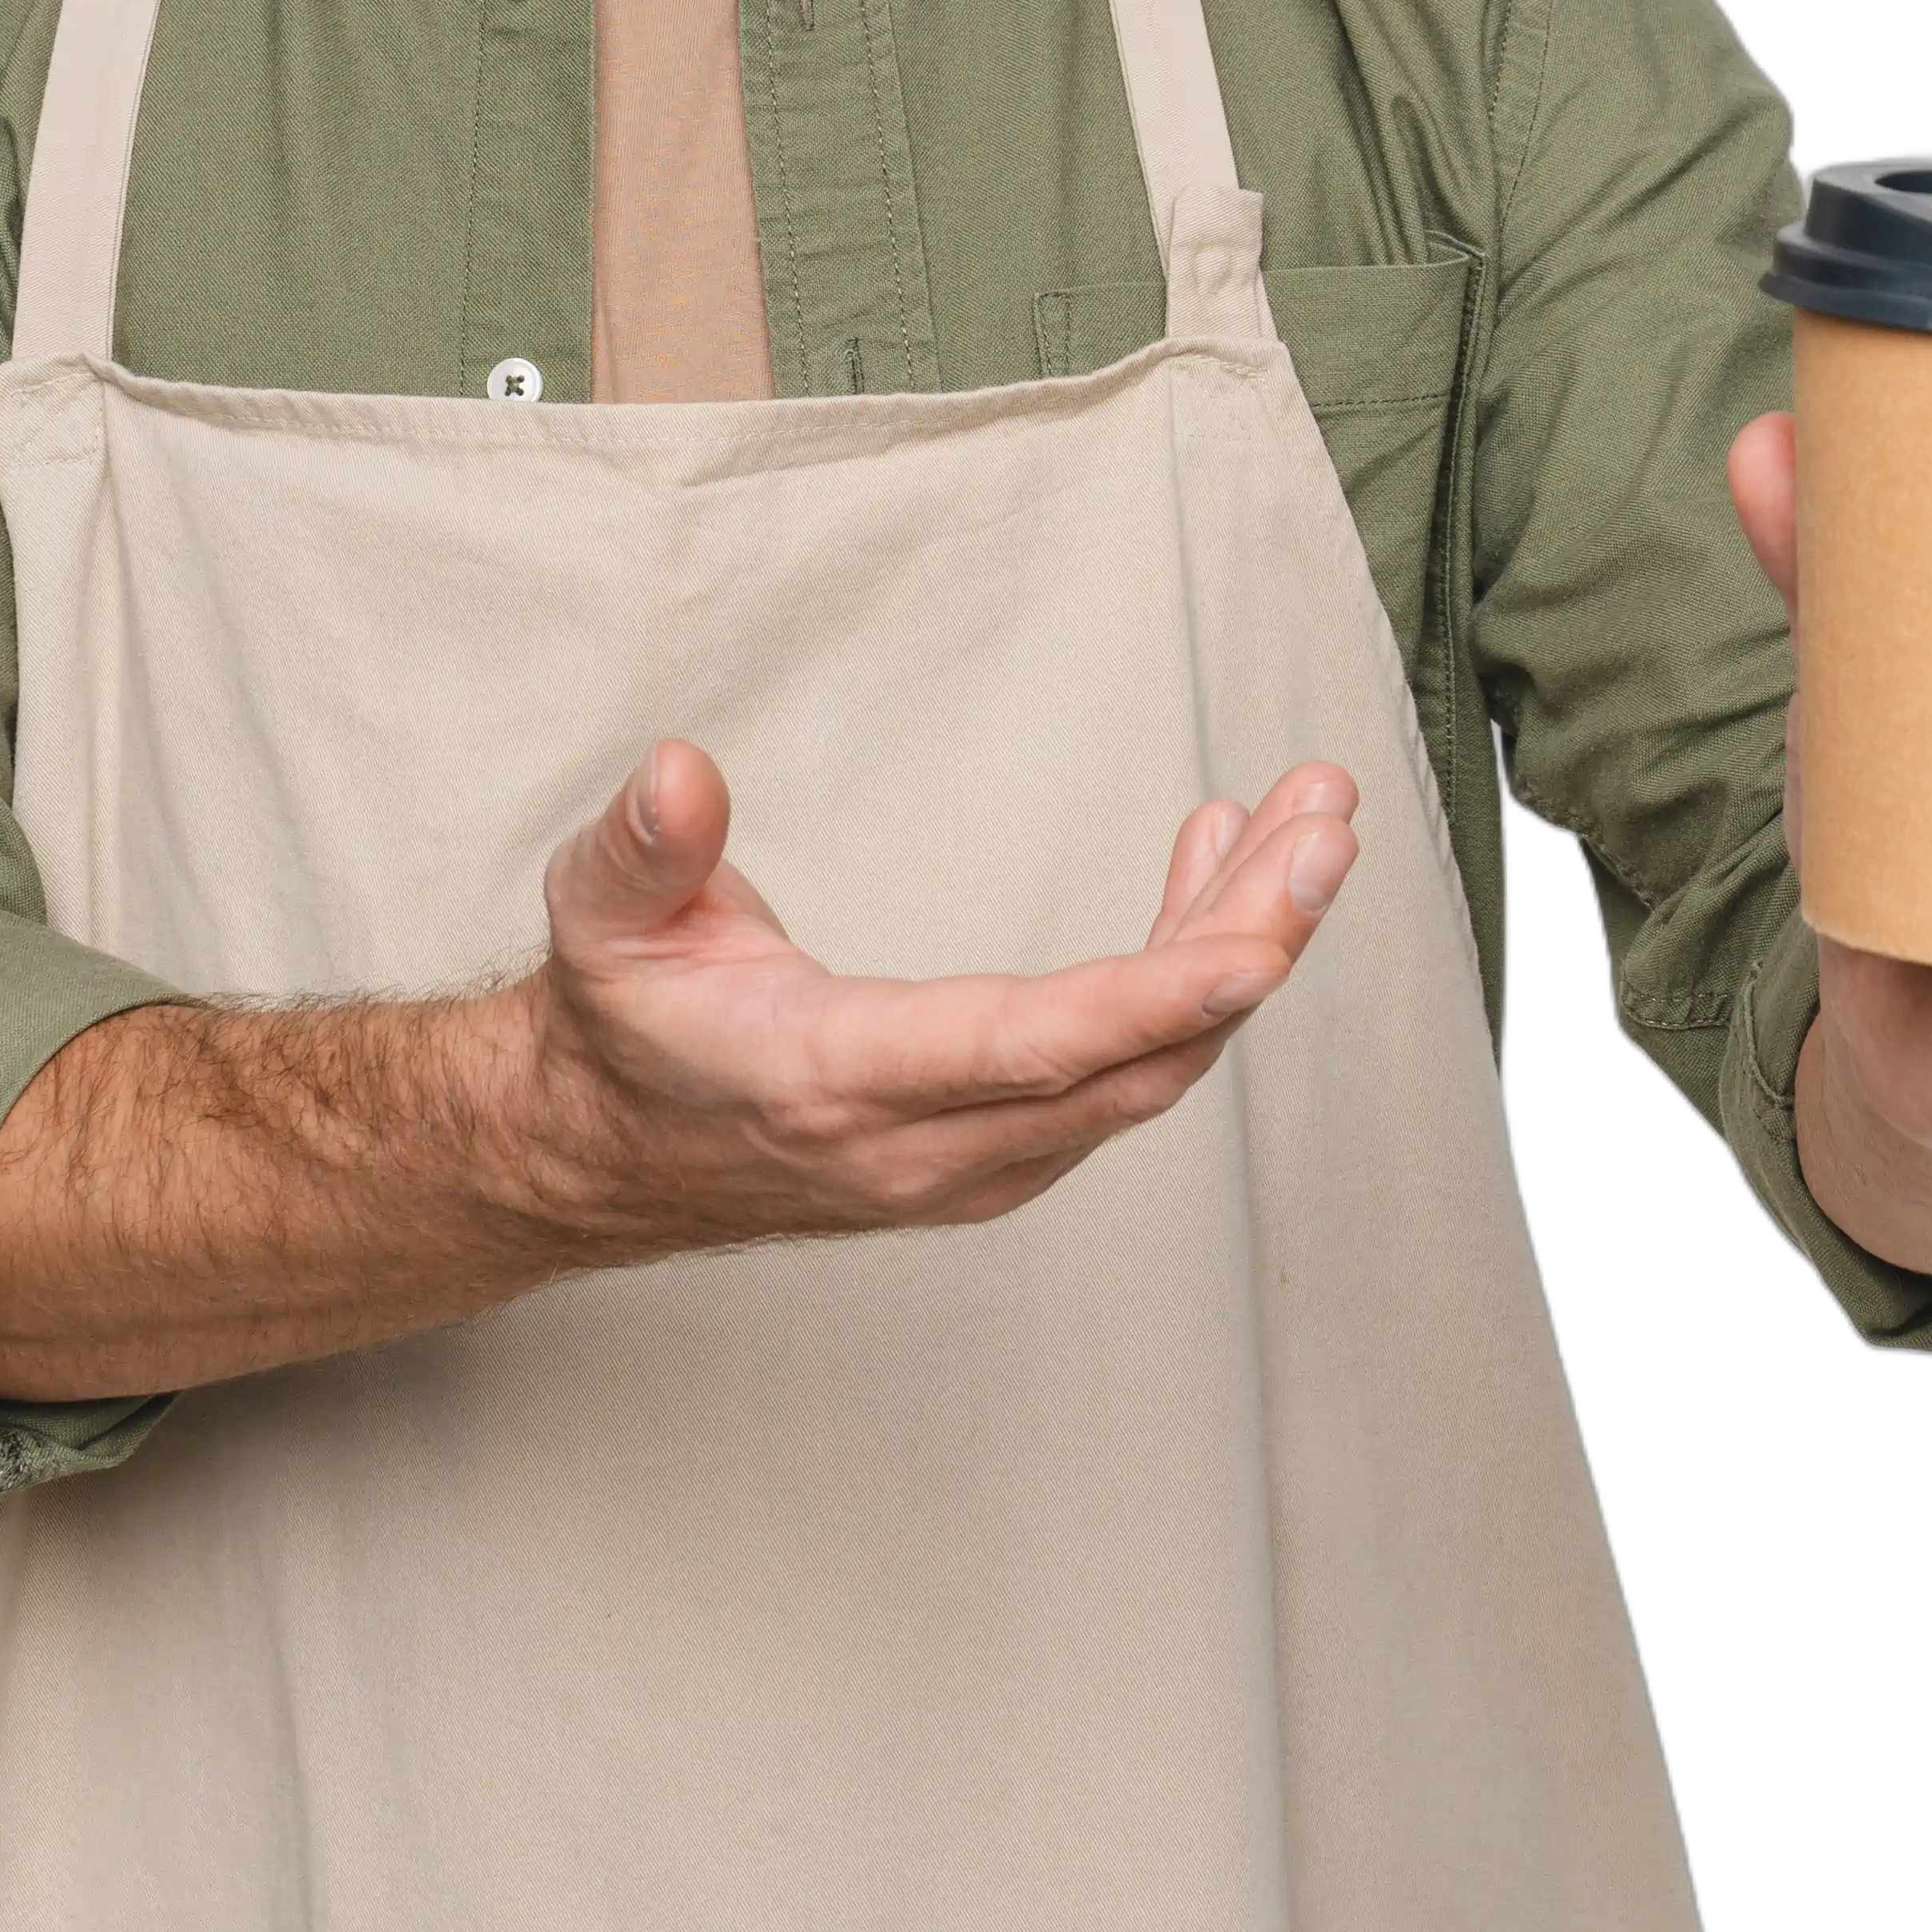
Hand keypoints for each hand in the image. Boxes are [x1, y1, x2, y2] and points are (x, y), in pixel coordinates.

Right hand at [517, 741, 1360, 1254]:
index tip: (1261, 943)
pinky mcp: (999, 1149)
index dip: (1154, 997)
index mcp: (837, 1081)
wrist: (605, 1149)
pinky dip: (1190, 973)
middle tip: (1329, 820)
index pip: (1026, 1050)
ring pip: (1147, 1068)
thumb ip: (643, 847)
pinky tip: (1215, 871)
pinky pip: (1127, 1069)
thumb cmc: (621, 1021)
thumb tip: (678, 770)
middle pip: (1129, 1061)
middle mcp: (926, 1146)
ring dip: (1240, 945)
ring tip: (1306, 822)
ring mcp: (973, 1161)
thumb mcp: (602, 917)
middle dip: (1250, 940)